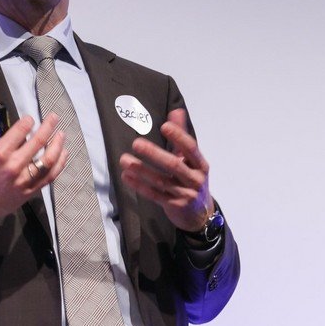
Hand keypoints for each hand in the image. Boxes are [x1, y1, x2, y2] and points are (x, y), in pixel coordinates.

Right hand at [0, 114, 67, 239]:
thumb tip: (5, 127)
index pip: (21, 130)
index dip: (28, 121)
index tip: (30, 119)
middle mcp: (14, 166)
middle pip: (38, 141)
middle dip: (49, 126)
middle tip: (54, 118)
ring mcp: (23, 181)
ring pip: (49, 160)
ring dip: (58, 144)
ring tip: (61, 135)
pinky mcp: (29, 192)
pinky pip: (49, 177)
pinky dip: (59, 164)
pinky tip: (62, 154)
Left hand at [119, 108, 213, 232]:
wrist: (199, 214)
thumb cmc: (192, 180)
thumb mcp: (191, 159)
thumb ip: (182, 135)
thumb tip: (176, 111)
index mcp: (200, 164)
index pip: (191, 148)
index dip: (179, 137)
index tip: (164, 126)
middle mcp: (194, 179)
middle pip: (174, 165)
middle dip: (154, 154)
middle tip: (136, 143)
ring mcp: (184, 194)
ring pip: (160, 181)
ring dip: (141, 170)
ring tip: (124, 159)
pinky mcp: (173, 206)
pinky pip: (154, 195)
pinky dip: (139, 185)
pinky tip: (126, 176)